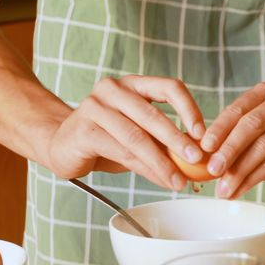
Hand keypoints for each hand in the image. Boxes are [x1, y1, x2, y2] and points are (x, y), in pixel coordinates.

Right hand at [46, 75, 205, 189]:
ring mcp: (95, 106)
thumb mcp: (139, 136)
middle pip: (153, 114)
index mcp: (134, 84)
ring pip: (137, 136)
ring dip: (162, 162)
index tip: (203, 134)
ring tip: (179, 180)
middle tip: (198, 160)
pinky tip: (159, 179)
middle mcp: (114, 89)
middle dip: (178, 140)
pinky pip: (120, 150)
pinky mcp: (83, 129)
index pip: (169, 87)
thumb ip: (164, 143)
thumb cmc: (106, 138)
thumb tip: (199, 161)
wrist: (61, 144)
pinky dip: (144, 168)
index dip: (190, 109)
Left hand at [200, 82, 264, 198]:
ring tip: (223, 189)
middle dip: (228, 150)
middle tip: (212, 170)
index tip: (203, 148)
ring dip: (240, 171)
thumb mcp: (256, 133)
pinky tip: (240, 190)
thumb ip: (233, 139)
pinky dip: (253, 179)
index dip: (219, 129)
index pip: (238, 109)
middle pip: (251, 125)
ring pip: (263, 147)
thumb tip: (200, 157)